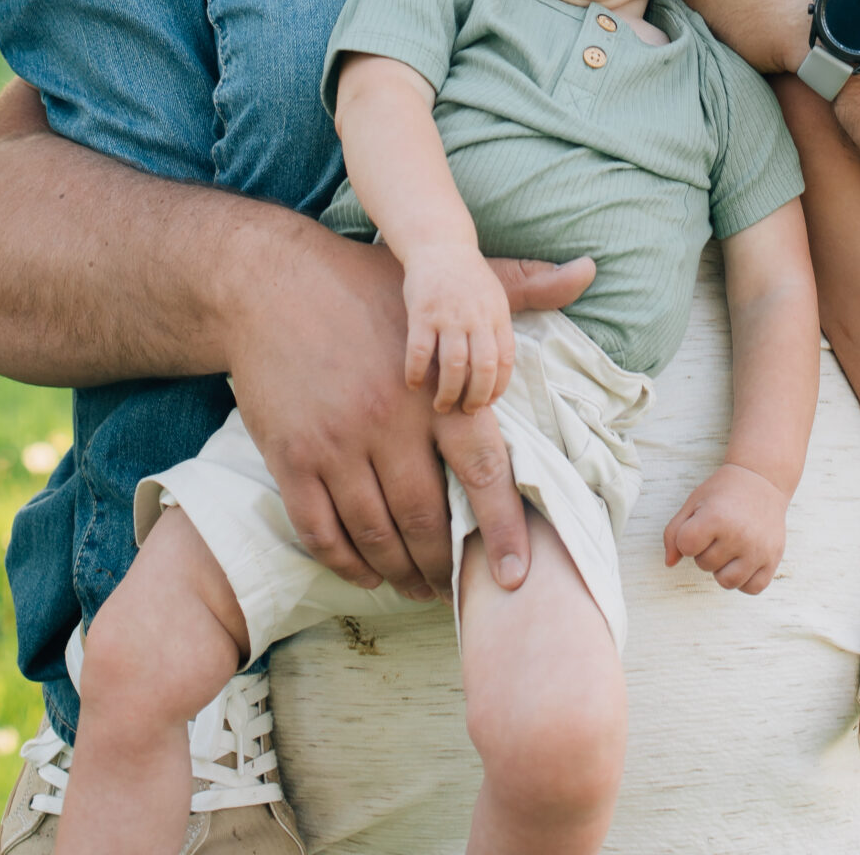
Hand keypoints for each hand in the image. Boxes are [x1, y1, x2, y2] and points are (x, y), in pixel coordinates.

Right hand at [230, 235, 596, 600]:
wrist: (272, 283)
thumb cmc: (367, 286)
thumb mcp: (444, 289)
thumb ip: (520, 287)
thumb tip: (586, 270)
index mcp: (432, 390)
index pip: (482, 471)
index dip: (503, 530)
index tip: (517, 577)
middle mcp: (386, 422)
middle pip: (427, 518)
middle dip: (447, 566)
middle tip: (459, 589)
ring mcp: (335, 445)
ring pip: (377, 535)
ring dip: (402, 573)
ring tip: (420, 588)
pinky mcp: (291, 460)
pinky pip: (322, 533)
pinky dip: (348, 564)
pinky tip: (369, 574)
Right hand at [403, 242, 518, 412]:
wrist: (440, 244)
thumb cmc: (469, 278)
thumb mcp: (498, 296)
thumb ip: (500, 332)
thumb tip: (503, 371)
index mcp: (498, 314)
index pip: (505, 361)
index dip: (497, 387)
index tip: (487, 401)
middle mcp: (476, 316)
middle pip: (482, 369)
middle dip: (475, 398)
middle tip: (465, 411)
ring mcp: (449, 315)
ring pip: (453, 366)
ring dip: (447, 393)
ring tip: (441, 405)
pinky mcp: (422, 313)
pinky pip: (420, 353)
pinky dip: (417, 375)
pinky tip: (414, 384)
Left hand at [663, 462, 789, 593]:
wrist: (762, 481)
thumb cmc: (723, 493)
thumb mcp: (693, 502)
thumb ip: (674, 532)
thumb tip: (670, 563)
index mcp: (716, 517)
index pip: (685, 547)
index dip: (687, 537)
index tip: (698, 524)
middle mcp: (739, 535)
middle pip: (704, 565)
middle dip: (705, 550)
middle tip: (718, 531)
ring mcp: (758, 550)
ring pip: (726, 582)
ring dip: (722, 568)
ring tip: (729, 548)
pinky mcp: (773, 560)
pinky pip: (751, 588)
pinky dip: (744, 580)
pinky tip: (743, 560)